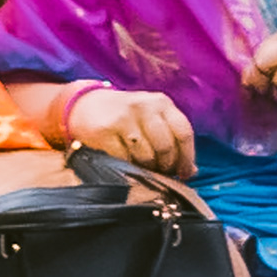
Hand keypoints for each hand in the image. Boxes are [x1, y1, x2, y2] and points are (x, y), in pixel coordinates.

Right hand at [69, 86, 196, 172]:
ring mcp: (124, 117)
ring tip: (143, 167)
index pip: (184, 132)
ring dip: (147, 168)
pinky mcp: (105, 130)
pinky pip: (124, 159)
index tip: (184, 174)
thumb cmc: (127, 117)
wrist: (85, 105)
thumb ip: (173, 139)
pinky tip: (126, 163)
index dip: (187, 157)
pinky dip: (128, 166)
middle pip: (166, 146)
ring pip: (146, 156)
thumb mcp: (152, 118)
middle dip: (166, 166)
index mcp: (161, 102)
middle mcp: (144, 106)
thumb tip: (191, 172)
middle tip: (161, 172)